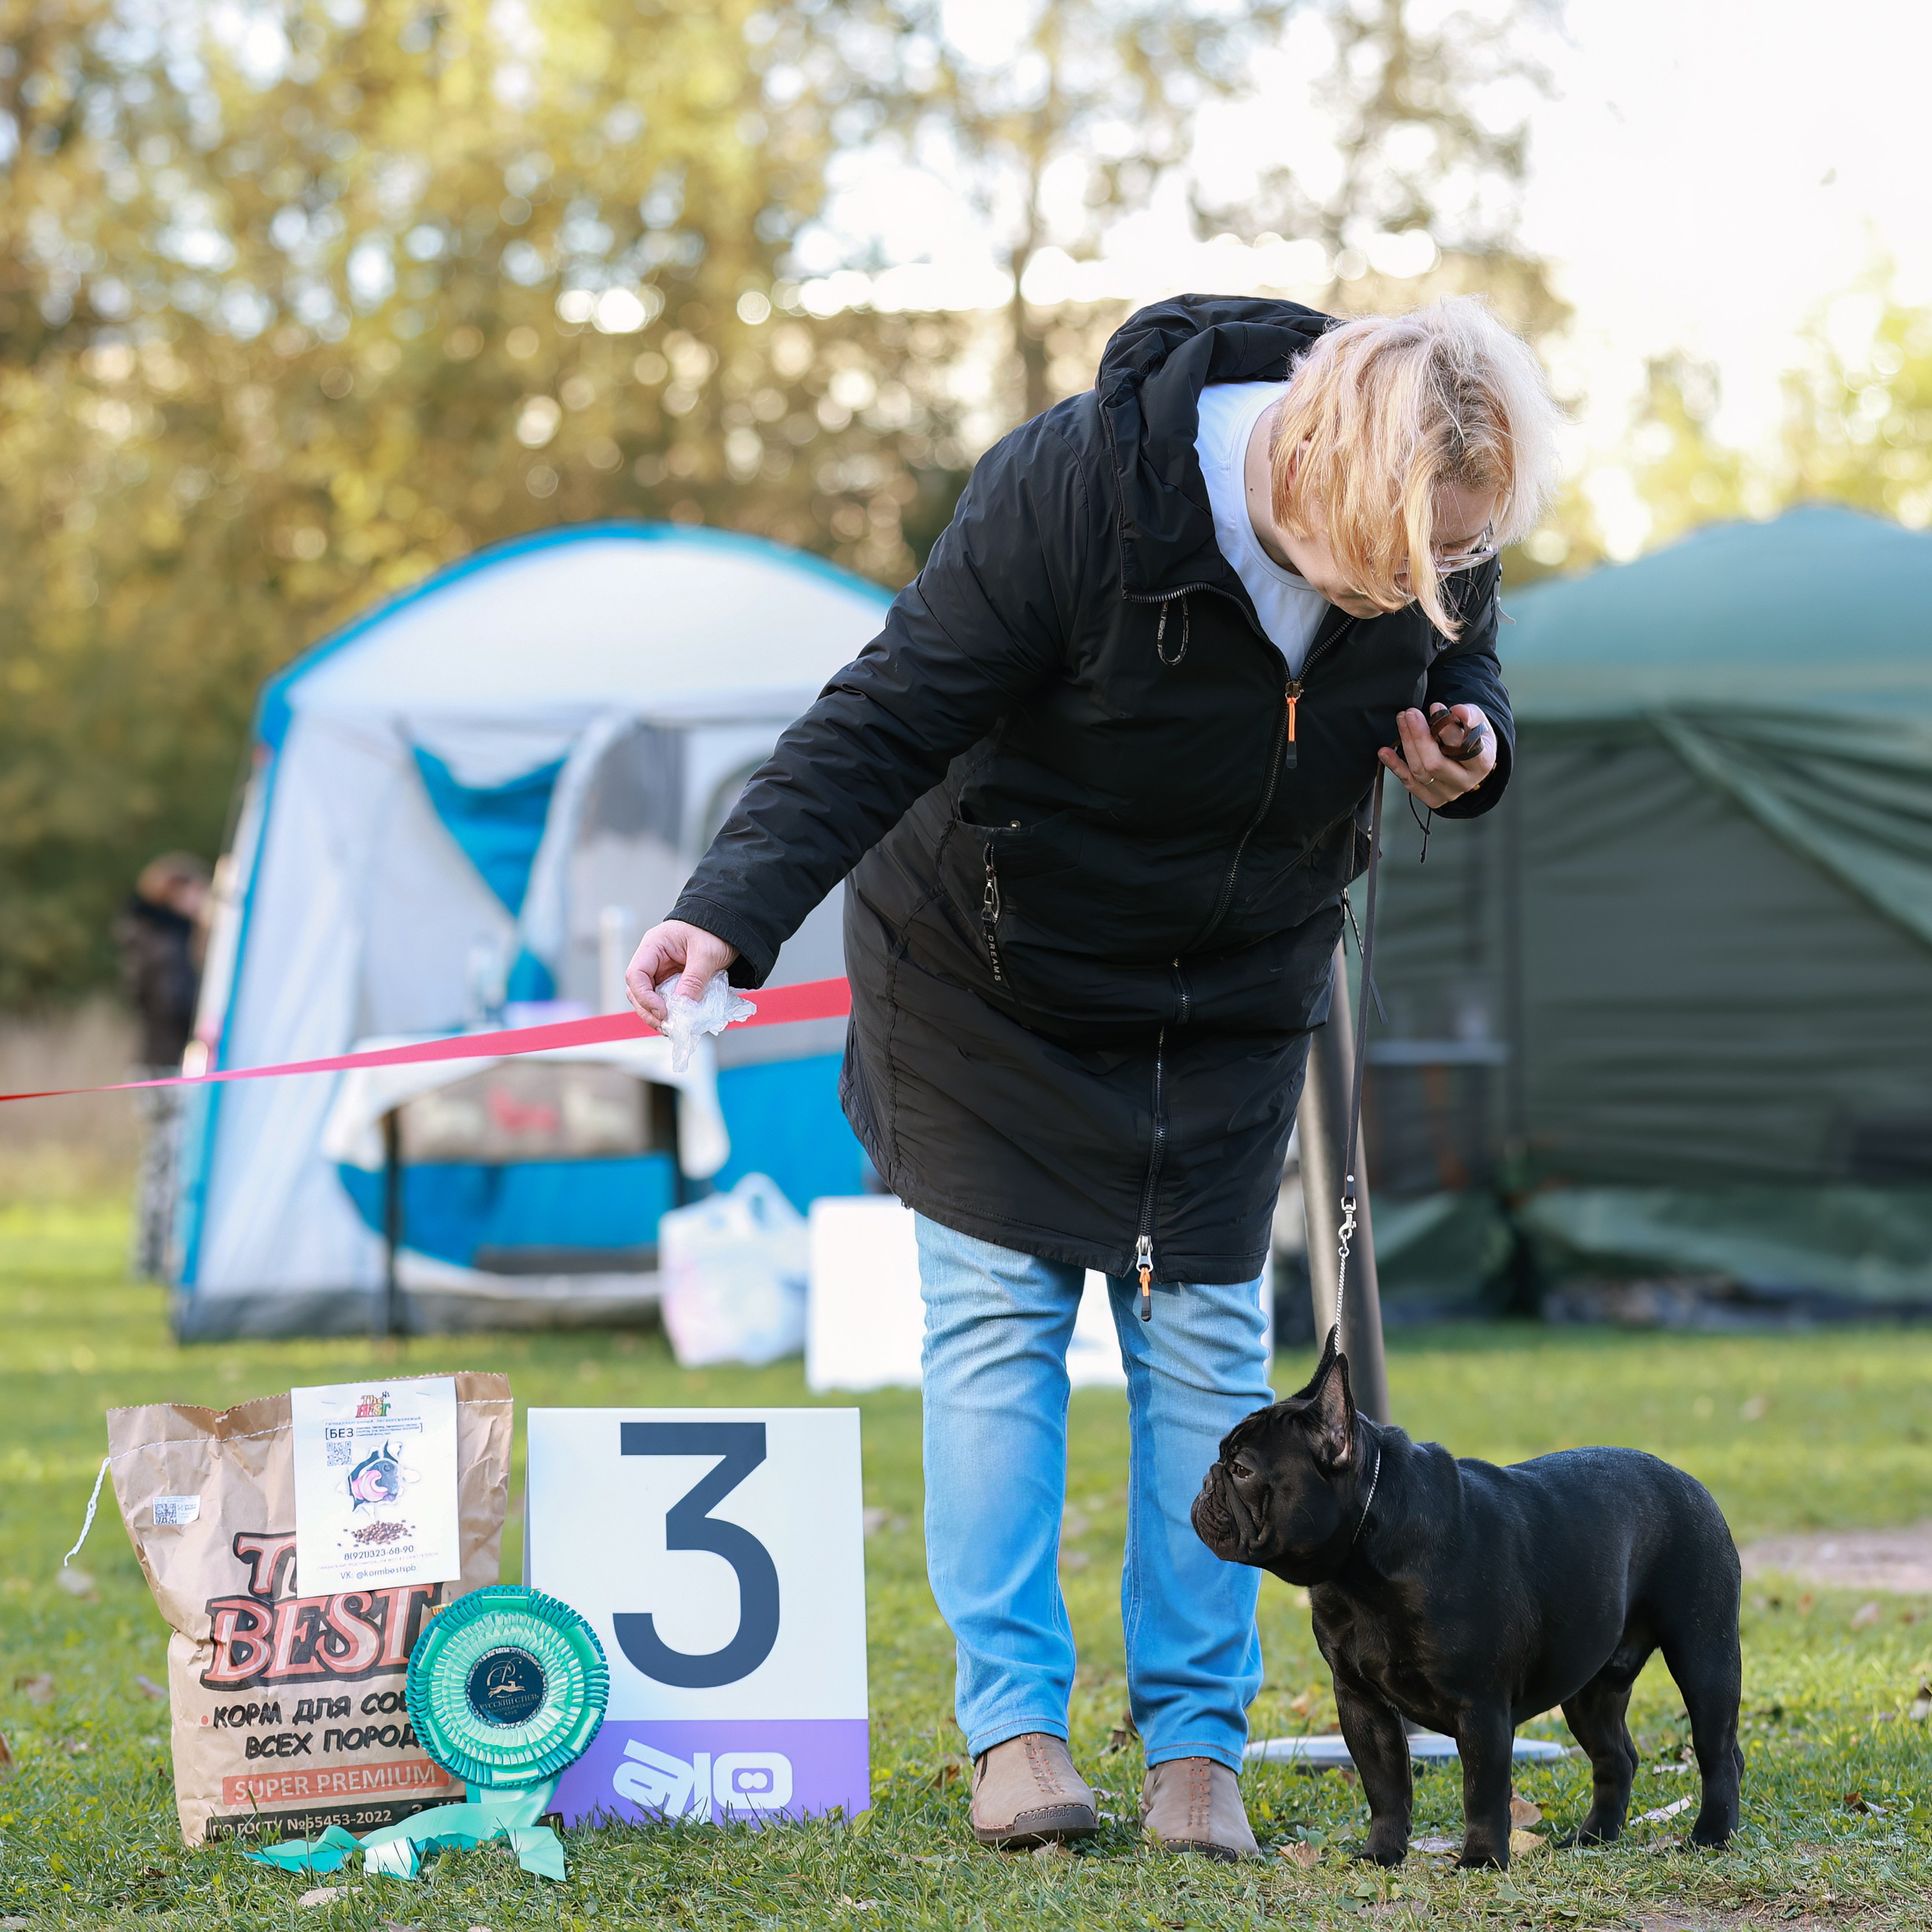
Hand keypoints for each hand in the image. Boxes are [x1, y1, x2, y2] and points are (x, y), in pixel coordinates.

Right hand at [625, 920, 739, 1027]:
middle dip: (649, 1011)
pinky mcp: (672, 981)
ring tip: (673, 1028)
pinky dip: (671, 1012)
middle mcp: (653, 960)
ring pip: (649, 999)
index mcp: (654, 946)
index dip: (645, 997)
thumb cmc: (715, 930)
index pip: (636, 975)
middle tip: (666, 1026)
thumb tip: (683, 1006)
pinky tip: (680, 1021)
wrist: (729, 926)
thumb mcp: (707, 954)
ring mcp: (661, 971)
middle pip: (637, 991)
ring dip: (658, 1015)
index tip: (662, 1012)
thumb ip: (694, 980)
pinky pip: (665, 1000)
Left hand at [1378, 703, 1495, 807]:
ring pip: (1419, 772)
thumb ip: (1470, 714)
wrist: (1472, 759)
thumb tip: (1458, 711)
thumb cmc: (1473, 737)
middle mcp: (1465, 782)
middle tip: (1410, 714)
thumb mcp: (1479, 721)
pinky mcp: (1432, 798)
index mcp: (1482, 763)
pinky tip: (1384, 752)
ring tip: (1402, 722)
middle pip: (1434, 763)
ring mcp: (1448, 793)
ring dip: (1406, 745)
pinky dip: (1395, 766)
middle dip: (1418, 736)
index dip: (1446, 729)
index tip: (1434, 707)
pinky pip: (1409, 783)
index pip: (1463, 750)